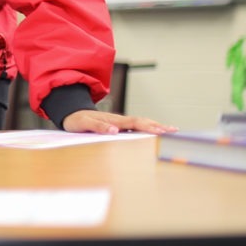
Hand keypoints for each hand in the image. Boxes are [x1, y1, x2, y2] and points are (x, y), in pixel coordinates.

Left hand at [61, 109, 177, 134]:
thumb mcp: (84, 124)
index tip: (161, 131)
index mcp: (113, 120)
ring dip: (155, 126)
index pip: (135, 123)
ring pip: (140, 123)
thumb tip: (114, 131)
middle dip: (158, 126)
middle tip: (175, 131)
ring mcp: (119, 122)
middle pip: (142, 121)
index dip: (148, 127)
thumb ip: (98, 127)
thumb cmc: (76, 120)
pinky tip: (153, 132)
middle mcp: (118, 120)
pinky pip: (135, 127)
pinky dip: (146, 128)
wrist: (70, 114)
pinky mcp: (117, 125)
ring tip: (170, 131)